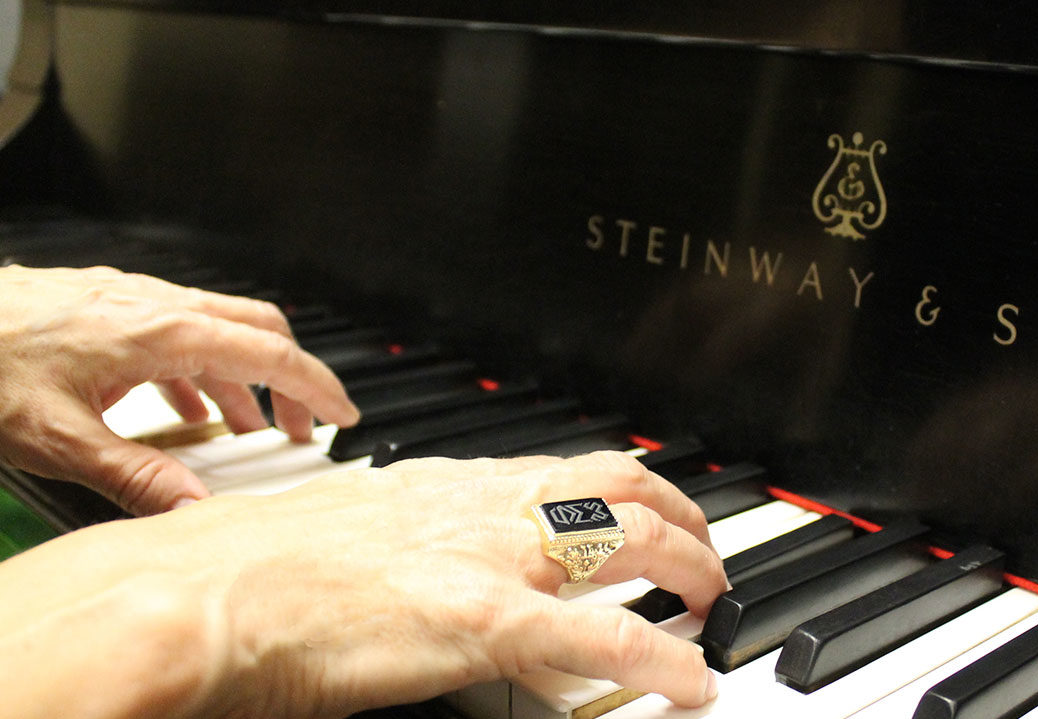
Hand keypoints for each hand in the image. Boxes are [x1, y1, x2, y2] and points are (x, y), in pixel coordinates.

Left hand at [0, 264, 360, 514]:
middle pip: (258, 327)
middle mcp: (154, 304)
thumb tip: (194, 511)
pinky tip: (180, 398)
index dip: (317, 387)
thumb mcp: (58, 441)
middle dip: (292, 376)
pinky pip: (178, 324)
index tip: (344, 415)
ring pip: (217, 325)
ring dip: (243, 373)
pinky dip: (200, 362)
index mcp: (160, 333)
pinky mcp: (105, 300)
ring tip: (245, 424)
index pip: (269, 354)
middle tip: (303, 423)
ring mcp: (129, 296)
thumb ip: (137, 476)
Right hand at [0, 450, 726, 718]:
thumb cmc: (262, 567)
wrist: (214, 591)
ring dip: (689, 569)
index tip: (656, 508)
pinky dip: (660, 658)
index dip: (631, 486)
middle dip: (681, 517)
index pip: (569, 467)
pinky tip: (691, 682)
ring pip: (629, 540)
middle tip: (704, 554)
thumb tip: (438, 552)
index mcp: (454, 485)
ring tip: (712, 604)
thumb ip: (416, 531)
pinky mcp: (486, 619)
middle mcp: (486, 505)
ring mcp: (494, 558)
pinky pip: (603, 635)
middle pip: (619, 487)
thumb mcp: (359, 529)